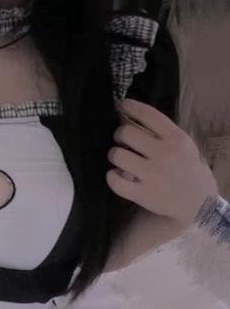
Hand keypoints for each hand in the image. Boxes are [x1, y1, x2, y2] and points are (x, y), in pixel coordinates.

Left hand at [106, 98, 219, 227]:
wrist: (197, 202)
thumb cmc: (185, 167)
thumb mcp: (180, 144)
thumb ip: (157, 130)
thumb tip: (124, 115)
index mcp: (176, 138)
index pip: (147, 114)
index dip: (128, 106)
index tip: (120, 106)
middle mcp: (164, 154)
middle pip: (125, 133)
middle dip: (119, 135)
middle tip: (122, 141)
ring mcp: (153, 175)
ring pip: (117, 155)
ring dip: (114, 155)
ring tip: (120, 158)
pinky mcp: (142, 194)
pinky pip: (114, 180)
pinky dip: (111, 176)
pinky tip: (117, 175)